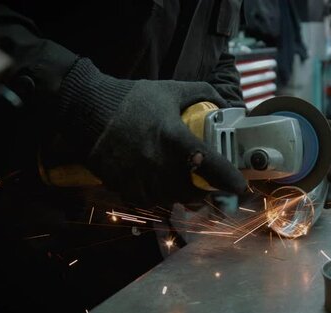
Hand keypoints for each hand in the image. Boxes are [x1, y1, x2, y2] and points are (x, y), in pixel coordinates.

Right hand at [57, 58, 246, 205]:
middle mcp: (160, 165)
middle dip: (207, 193)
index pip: (212, 168)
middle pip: (195, 194)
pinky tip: (161, 186)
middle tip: (211, 186)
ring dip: (184, 197)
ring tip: (186, 185)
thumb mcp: (171, 89)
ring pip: (173, 202)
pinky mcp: (124, 188)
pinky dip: (160, 198)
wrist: (87, 109)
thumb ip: (204, 93)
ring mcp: (141, 180)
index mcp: (176, 140)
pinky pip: (150, 204)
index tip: (243, 189)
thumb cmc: (132, 99)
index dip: (231, 181)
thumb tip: (228, 104)